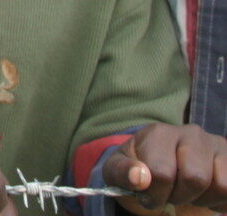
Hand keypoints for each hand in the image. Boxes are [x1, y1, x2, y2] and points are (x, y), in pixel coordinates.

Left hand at [104, 122, 226, 213]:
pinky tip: (205, 195)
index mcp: (159, 133)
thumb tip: (140, 178)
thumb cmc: (138, 170)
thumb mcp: (118, 171)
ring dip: (202, 200)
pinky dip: (220, 202)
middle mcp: (191, 133)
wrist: (159, 169)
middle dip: (180, 197)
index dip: (155, 195)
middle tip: (170, 195)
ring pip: (220, 186)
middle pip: (195, 178)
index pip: (162, 173)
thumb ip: (123, 172)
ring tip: (187, 194)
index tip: (148, 197)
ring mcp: (216, 145)